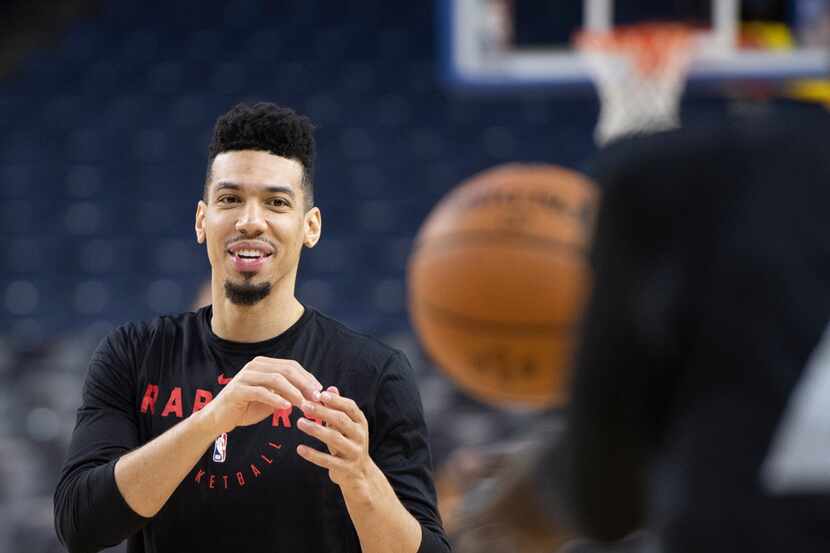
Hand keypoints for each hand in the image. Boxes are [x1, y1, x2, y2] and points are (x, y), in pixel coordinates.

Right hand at [201, 356, 322, 434]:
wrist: (219, 418)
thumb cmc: (247, 407)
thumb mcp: (271, 398)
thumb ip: (287, 393)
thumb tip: (312, 394)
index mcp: (264, 364)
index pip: (291, 366)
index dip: (308, 377)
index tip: (320, 391)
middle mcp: (255, 366)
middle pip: (286, 370)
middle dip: (304, 383)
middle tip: (316, 397)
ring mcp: (245, 376)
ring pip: (275, 379)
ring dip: (293, 392)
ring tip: (304, 404)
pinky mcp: (238, 390)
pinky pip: (260, 392)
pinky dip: (276, 399)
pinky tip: (287, 407)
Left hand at [295, 386, 373, 493]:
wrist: (360, 474)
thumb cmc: (348, 443)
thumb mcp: (346, 426)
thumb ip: (338, 408)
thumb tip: (330, 388)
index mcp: (360, 423)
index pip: (350, 407)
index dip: (336, 400)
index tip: (319, 394)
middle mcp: (360, 436)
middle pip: (341, 421)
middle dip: (322, 412)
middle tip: (304, 405)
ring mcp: (354, 452)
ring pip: (334, 439)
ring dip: (316, 430)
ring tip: (299, 423)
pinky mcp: (345, 468)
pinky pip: (327, 460)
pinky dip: (313, 454)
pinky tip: (299, 448)